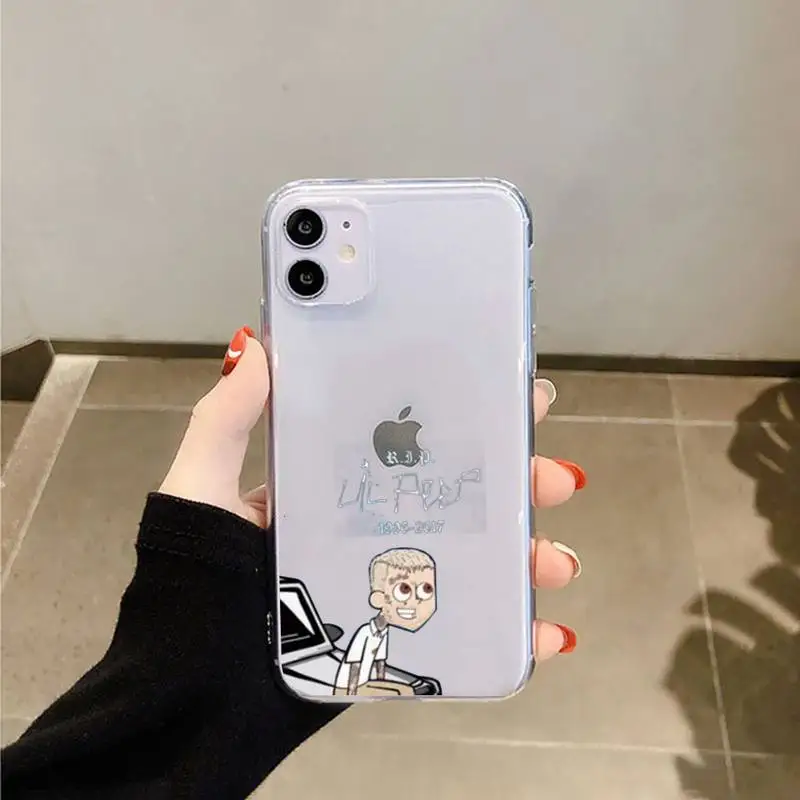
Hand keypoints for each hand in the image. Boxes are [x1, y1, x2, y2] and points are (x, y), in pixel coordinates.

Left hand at [159, 326, 585, 660]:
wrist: (193, 695)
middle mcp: (368, 527)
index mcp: (333, 485)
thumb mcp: (200, 489)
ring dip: (527, 556)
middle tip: (550, 477)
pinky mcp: (399, 636)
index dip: (465, 419)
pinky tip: (545, 631)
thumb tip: (252, 344)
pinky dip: (514, 633)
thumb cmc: (192, 583)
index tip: (512, 396)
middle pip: (459, 498)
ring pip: (476, 562)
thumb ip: (224, 421)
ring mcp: (388, 582)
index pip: (410, 440)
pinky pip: (466, 630)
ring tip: (554, 559)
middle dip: (515, 485)